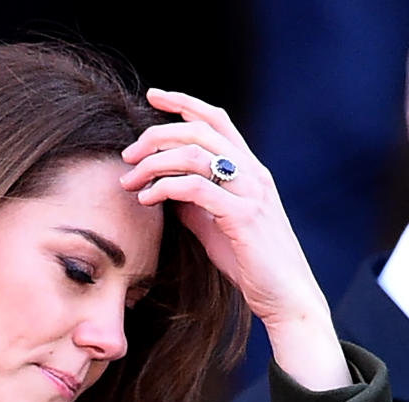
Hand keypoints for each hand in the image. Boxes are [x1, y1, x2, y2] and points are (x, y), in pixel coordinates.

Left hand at [119, 89, 349, 389]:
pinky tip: (146, 199)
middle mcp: (252, 173)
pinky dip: (165, 188)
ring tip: (129, 181)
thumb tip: (162, 186)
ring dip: (154, 163)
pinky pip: (197, 188)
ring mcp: (250, 193)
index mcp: (248, 169)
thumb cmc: (249, 260)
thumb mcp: (214, 222)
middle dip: (156, 135)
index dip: (184, 102)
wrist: (284, 295)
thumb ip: (193, 200)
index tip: (153, 96)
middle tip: (127, 154)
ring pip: (196, 155)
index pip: (217, 119)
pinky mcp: (243, 216)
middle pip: (200, 131)